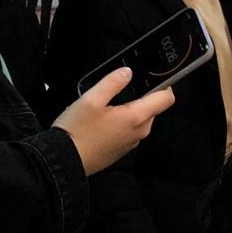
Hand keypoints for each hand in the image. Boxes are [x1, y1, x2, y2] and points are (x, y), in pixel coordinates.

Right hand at [53, 68, 174, 175]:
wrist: (65, 160)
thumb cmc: (77, 131)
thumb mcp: (91, 99)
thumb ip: (112, 82)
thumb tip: (127, 72)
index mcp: (136, 117)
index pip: (166, 98)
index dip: (164, 85)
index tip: (152, 77)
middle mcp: (139, 131)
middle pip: (152, 107)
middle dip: (139, 97)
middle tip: (115, 93)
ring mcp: (131, 142)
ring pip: (139, 119)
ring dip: (127, 110)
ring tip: (103, 109)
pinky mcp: (122, 149)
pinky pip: (128, 130)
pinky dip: (120, 123)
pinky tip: (100, 123)